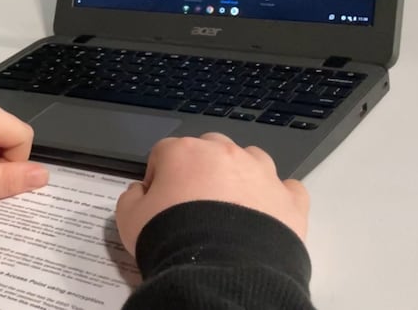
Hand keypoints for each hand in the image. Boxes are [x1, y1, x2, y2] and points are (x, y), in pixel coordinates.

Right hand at [115, 133, 308, 260]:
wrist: (220, 269)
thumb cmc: (172, 239)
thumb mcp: (129, 220)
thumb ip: (129, 198)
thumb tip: (138, 191)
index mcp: (183, 152)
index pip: (165, 152)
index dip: (159, 175)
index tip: (158, 199)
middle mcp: (225, 154)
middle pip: (210, 148)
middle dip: (201, 168)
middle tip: (194, 201)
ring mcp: (261, 174)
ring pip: (252, 159)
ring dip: (241, 174)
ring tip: (232, 206)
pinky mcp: (289, 199)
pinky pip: (288, 188)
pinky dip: (278, 196)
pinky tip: (268, 212)